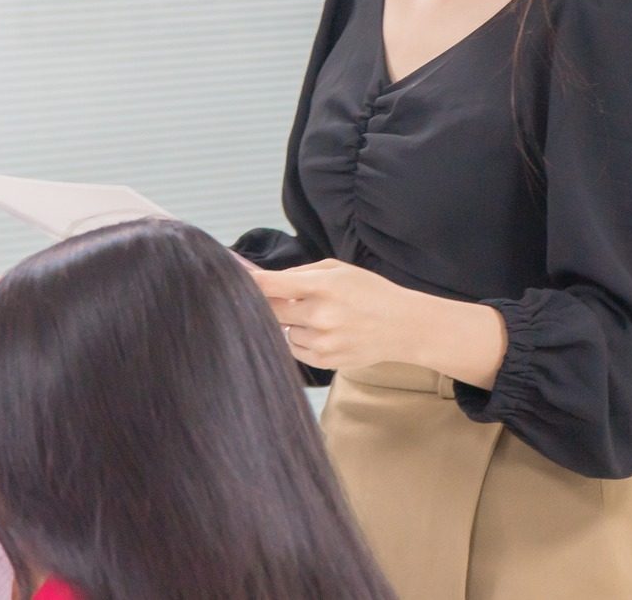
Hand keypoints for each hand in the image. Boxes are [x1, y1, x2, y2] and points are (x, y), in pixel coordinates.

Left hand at [251, 260, 507, 386]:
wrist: (404, 326)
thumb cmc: (371, 292)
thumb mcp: (340, 270)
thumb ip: (301, 273)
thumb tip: (265, 279)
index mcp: (324, 285)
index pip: (271, 285)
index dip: (246, 281)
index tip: (227, 278)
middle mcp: (320, 315)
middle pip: (271, 311)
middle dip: (266, 304)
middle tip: (274, 300)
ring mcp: (323, 341)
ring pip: (283, 331)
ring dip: (291, 323)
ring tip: (318, 317)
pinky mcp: (325, 361)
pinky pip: (295, 349)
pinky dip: (301, 340)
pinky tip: (323, 332)